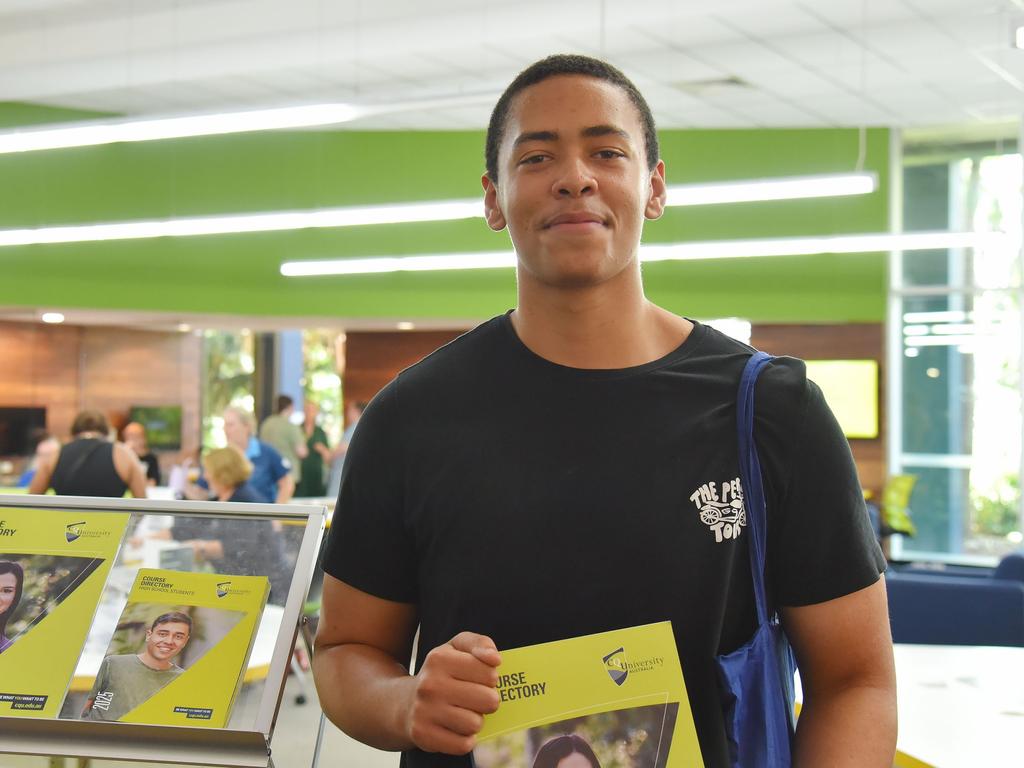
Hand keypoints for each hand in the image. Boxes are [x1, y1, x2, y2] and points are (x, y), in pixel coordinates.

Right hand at [403, 632, 500, 754]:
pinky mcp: (423, 735)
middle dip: (487, 701)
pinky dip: (465, 740)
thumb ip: (480, 643)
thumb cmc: (440, 673)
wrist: (404, 703)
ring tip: (463, 713)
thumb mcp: (456, 648)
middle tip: (475, 698)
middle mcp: (430, 684)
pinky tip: (456, 729)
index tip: (479, 679)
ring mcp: (424, 711)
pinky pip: (463, 745)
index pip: (490, 673)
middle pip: (489, 700)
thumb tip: (495, 659)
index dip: (490, 678)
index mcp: (439, 659)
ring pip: (476, 724)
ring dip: (475, 721)